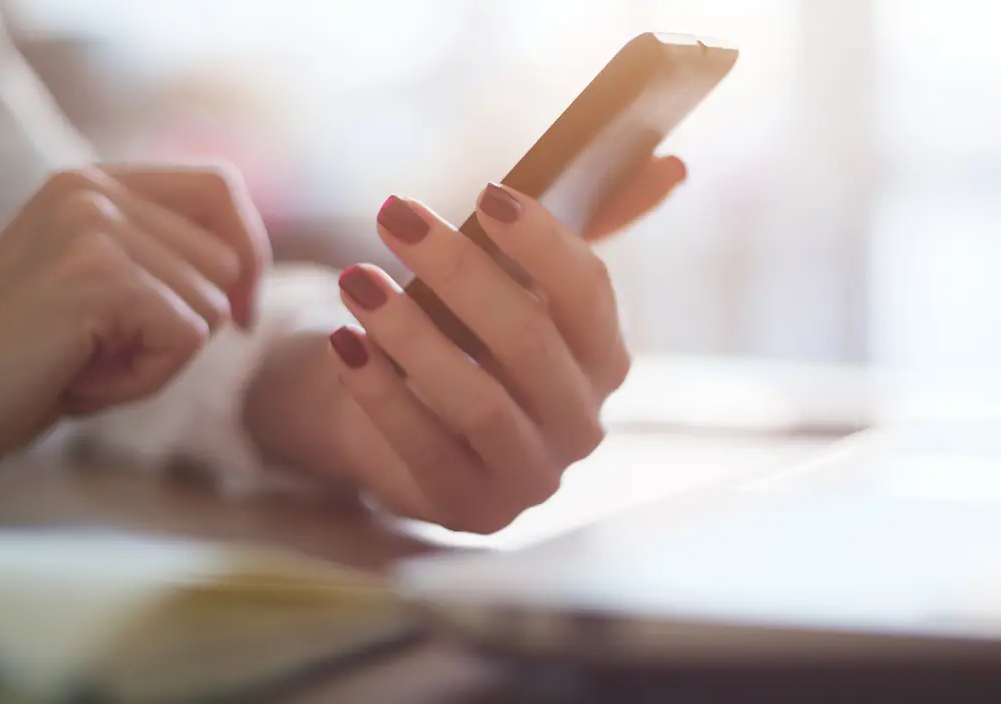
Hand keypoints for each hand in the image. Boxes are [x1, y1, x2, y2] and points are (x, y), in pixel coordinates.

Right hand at [0, 165, 268, 499]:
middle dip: (188, 328)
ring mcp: (91, 226)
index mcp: (91, 182)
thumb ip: (157, 263)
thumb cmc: (16, 367)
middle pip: (228, 259)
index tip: (241, 317)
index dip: (249, 255)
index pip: (220, 189)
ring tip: (80, 364)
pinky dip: (143, 380)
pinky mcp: (96, 275)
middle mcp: (91, 187)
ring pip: (211, 306)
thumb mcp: (97, 297)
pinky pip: (186, 339)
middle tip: (101, 355)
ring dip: (159, 360)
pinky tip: (76, 380)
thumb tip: (246, 276)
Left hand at [320, 158, 684, 532]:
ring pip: (480, 402)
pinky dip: (383, 397)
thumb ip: (572, 230)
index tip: (485, 194)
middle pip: (529, 342)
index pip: (588, 295)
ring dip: (413, 335)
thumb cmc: (461, 338)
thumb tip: (671, 163)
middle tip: (396, 216)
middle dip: (461, 272)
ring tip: (356, 280)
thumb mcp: (512, 282)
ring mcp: (532, 474)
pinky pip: (427, 452)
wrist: (399, 417)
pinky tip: (345, 346)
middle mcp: (580, 420)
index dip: (542, 243)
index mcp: (602, 357)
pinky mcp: (473, 509)